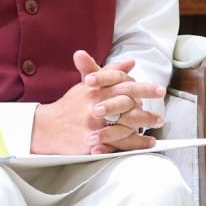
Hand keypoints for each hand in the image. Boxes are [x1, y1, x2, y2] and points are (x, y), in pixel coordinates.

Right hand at [30, 50, 165, 153]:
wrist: (45, 127)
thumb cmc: (70, 106)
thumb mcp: (88, 85)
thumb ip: (110, 72)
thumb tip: (130, 62)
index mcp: (95, 90)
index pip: (123, 85)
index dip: (143, 87)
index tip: (159, 90)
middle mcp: (95, 105)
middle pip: (126, 105)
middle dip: (146, 109)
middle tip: (160, 114)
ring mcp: (93, 124)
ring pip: (124, 125)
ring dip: (144, 126)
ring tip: (156, 126)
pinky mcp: (92, 141)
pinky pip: (118, 143)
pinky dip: (135, 143)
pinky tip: (148, 142)